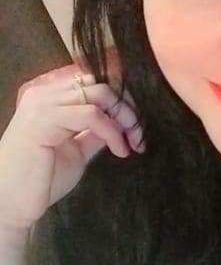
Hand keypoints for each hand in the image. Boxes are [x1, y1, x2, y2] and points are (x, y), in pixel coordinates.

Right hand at [0, 64, 144, 232]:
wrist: (10, 206)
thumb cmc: (40, 180)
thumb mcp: (77, 149)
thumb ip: (96, 130)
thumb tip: (123, 120)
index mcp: (51, 95)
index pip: (96, 81)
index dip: (122, 98)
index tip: (138, 123)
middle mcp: (46, 92)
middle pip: (102, 83)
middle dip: (128, 106)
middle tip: (140, 133)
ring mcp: (43, 103)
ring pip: (101, 94)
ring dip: (125, 118)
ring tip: (133, 141)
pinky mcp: (45, 118)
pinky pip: (92, 115)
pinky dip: (113, 131)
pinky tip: (120, 149)